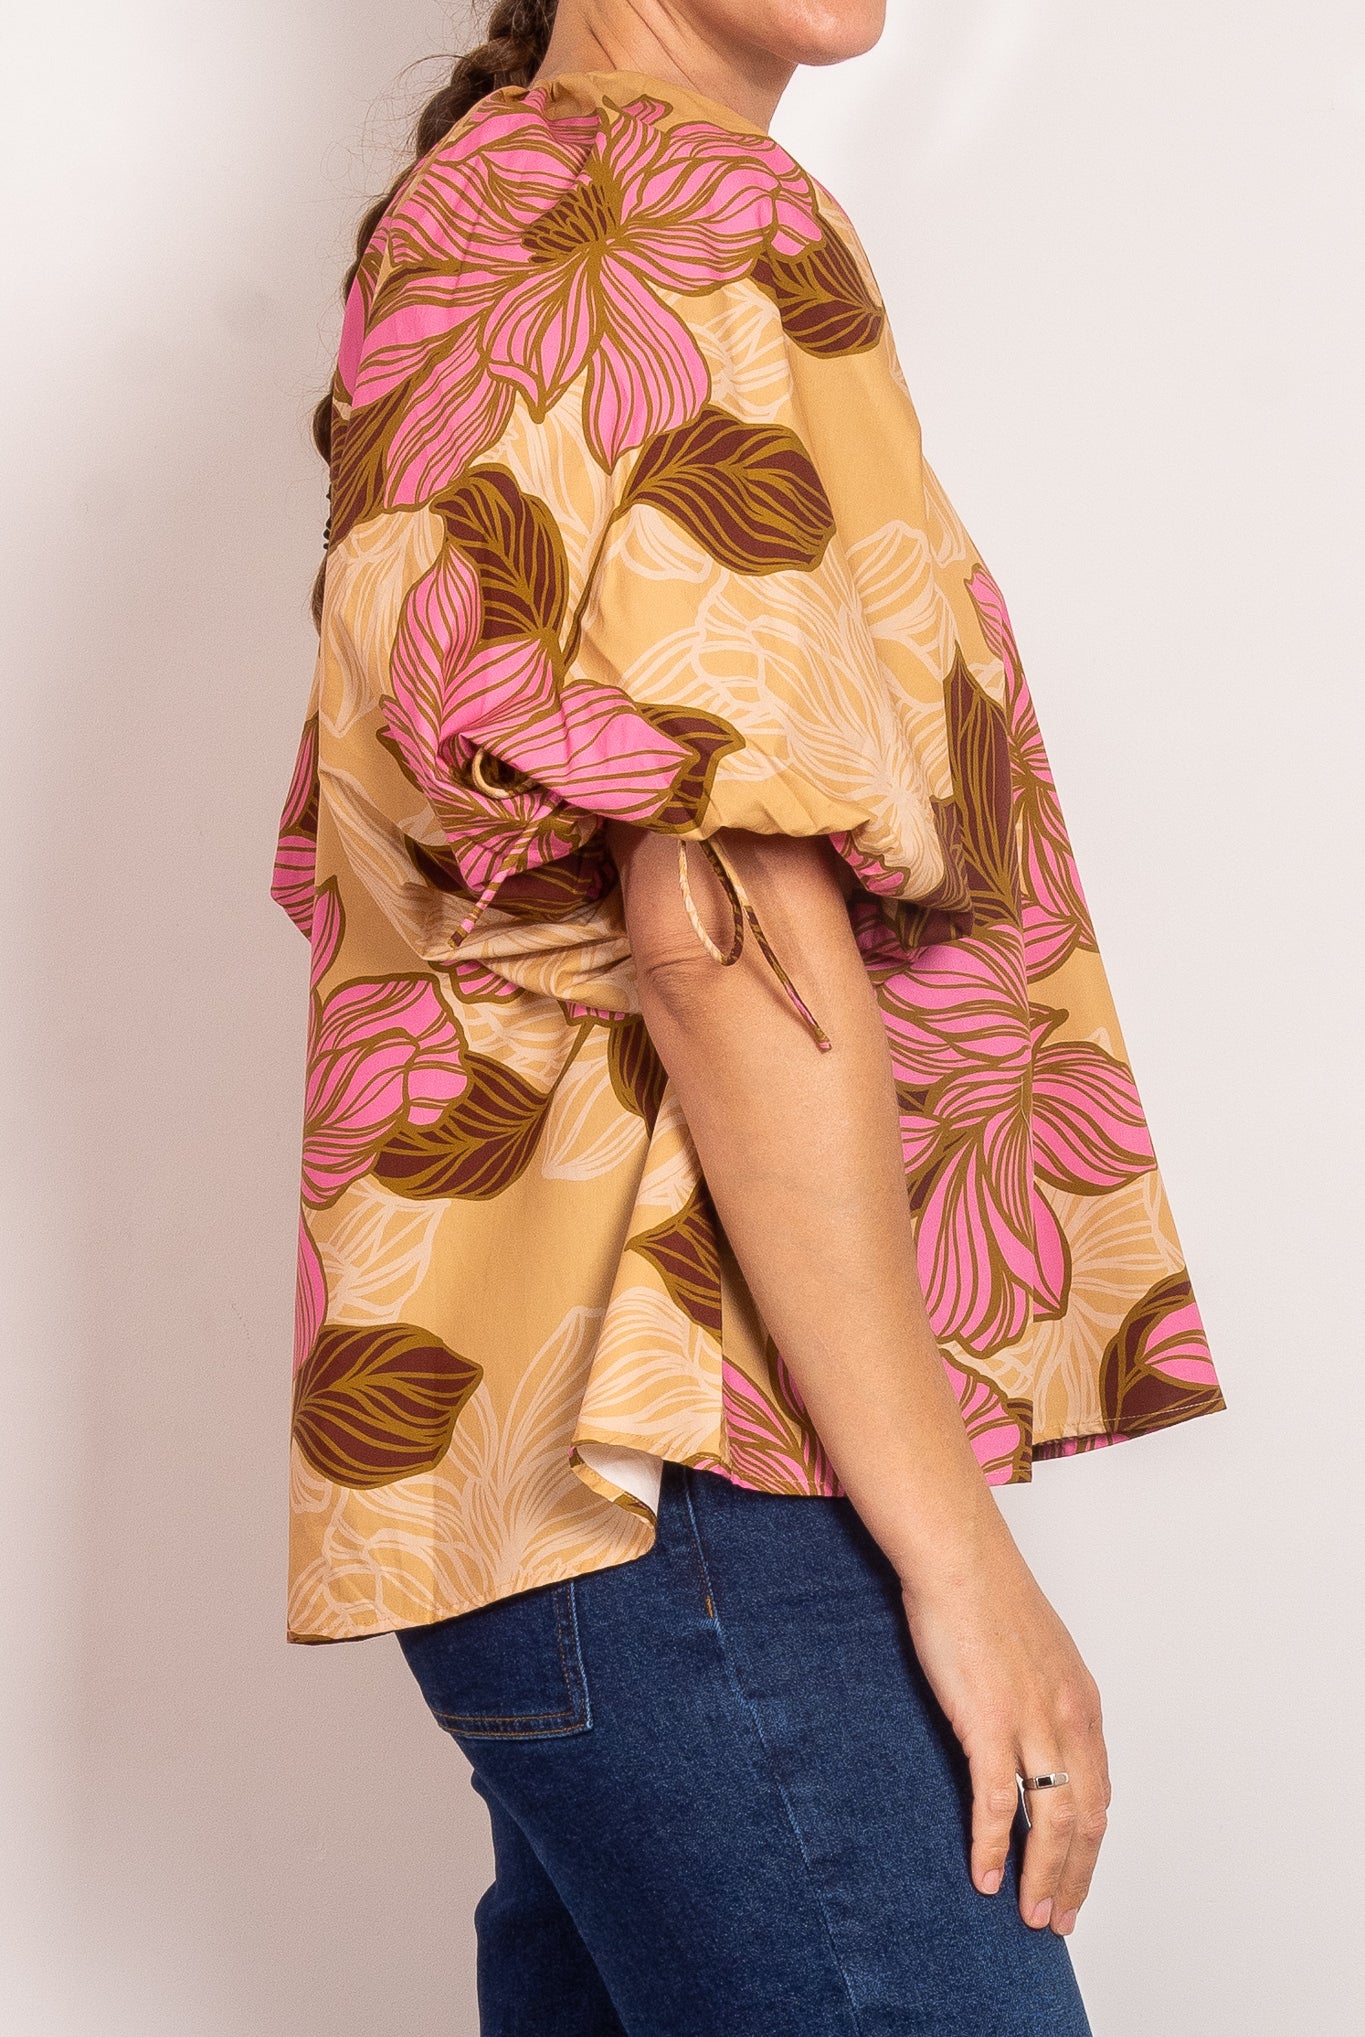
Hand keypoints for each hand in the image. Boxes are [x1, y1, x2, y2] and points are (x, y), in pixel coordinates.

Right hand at [898, 1528, 1111, 1936]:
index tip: (1077, 1879)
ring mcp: (1031, 1722)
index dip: (1090, 1846)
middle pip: (1086, 1819)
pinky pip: (995, 1801)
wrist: (959, 1557)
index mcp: (1083, 1703)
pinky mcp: (988, 1721)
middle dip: (1075, 1877)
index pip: (1100, 1793)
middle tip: (1060, 1919)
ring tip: (1032, 1915)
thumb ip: (1043, 1696)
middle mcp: (1069, 1718)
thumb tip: (1033, 1733)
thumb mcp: (1037, 1651)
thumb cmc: (988, 1593)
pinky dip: (992, 1846)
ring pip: (1051, 1821)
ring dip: (1044, 1876)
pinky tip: (986, 1876)